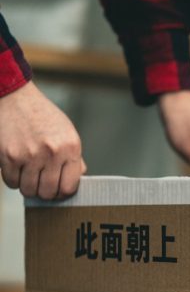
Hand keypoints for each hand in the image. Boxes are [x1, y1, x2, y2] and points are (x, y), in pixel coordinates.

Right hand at [0, 81, 84, 198]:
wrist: (16, 98)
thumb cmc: (44, 117)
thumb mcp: (67, 134)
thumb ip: (74, 159)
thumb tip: (77, 181)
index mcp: (70, 148)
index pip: (69, 187)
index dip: (62, 192)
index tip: (58, 189)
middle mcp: (52, 153)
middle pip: (48, 192)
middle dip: (45, 193)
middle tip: (42, 184)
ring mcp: (30, 155)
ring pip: (29, 190)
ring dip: (28, 187)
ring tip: (29, 176)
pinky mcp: (10, 155)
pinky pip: (11, 182)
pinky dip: (13, 180)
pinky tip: (17, 169)